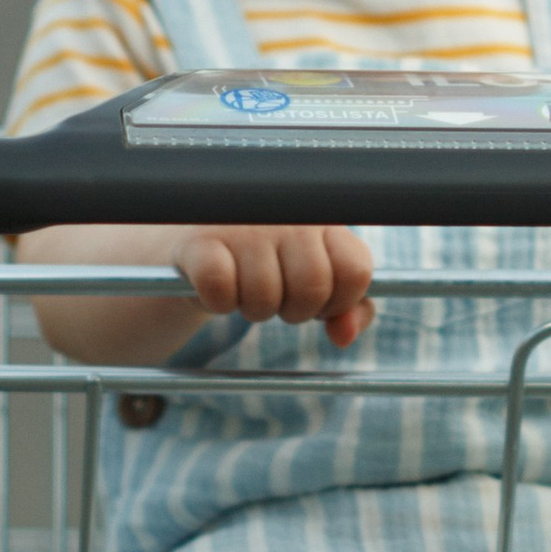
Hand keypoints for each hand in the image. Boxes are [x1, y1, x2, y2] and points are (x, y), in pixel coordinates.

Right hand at [171, 222, 374, 347]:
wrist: (195, 244)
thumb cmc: (266, 264)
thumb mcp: (312, 282)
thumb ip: (346, 309)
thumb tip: (345, 337)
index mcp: (321, 220)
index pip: (355, 269)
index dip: (339, 300)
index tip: (320, 301)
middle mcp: (285, 214)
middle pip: (312, 287)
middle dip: (296, 310)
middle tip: (278, 299)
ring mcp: (241, 225)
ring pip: (264, 295)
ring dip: (254, 309)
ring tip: (245, 291)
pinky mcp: (200, 240)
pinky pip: (219, 288)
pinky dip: (218, 303)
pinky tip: (217, 290)